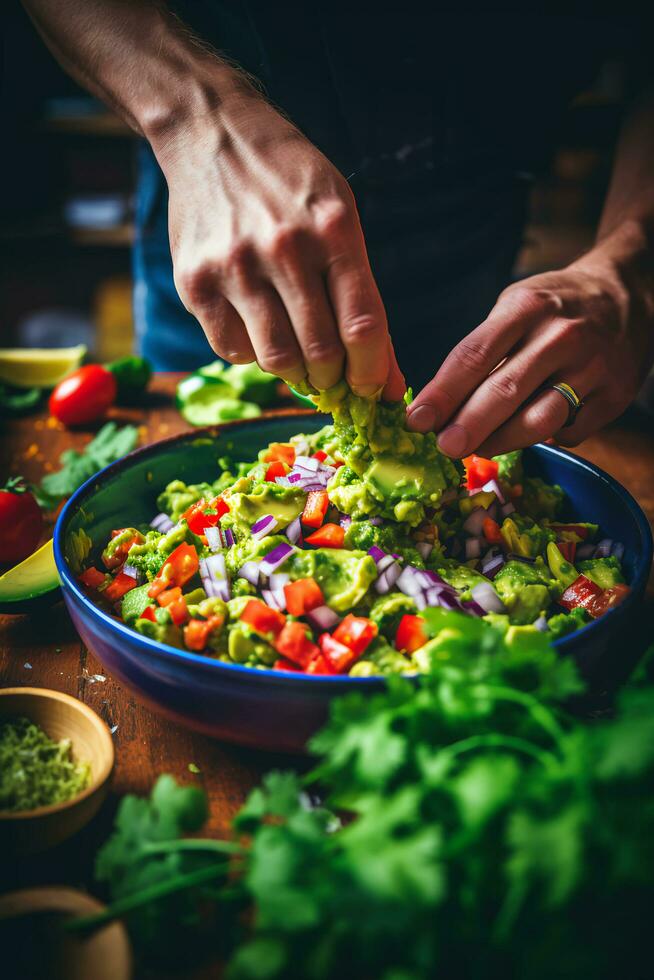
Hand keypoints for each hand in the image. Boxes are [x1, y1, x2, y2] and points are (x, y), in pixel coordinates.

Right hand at [152, 90, 404, 398]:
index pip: (364, 327)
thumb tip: (386, 375)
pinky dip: (253, 355)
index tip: (373, 389)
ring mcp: (235, 267)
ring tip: (299, 359)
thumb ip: (361, 294)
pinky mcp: (196, 283)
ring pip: (277, 360)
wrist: (212, 134)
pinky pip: (232, 350)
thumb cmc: (289, 182)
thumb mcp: (339, 216)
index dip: (374, 372)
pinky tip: (259, 331)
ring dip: (295, 374)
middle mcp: (284, 249)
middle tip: (333, 377)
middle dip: (334, 379)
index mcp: (333, 230)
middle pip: (321, 353)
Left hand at [407, 229, 653, 455]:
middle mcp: (562, 336)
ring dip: (502, 441)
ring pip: (540, 419)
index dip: (443, 393)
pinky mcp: (615, 395)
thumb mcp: (516, 306)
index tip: (417, 420)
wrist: (628, 294)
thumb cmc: (555, 306)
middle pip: (506, 390)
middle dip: (469, 425)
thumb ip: (483, 350)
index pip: (475, 355)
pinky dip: (544, 438)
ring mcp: (593, 367)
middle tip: (444, 447)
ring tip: (478, 448)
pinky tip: (529, 432)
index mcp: (527, 307)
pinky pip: (570, 431)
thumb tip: (439, 406)